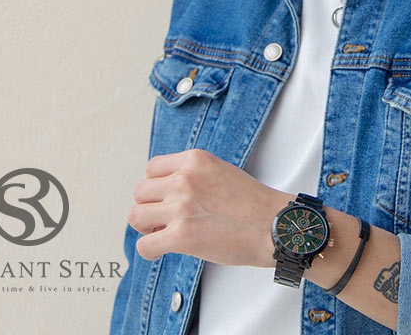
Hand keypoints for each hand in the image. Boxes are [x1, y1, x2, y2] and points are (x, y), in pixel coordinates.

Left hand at [127, 149, 288, 266]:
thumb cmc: (253, 203)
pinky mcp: (182, 236)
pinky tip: (162, 251)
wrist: (275, 226)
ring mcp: (182, 206)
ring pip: (136, 215)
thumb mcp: (220, 171)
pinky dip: (149, 251)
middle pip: (140, 191)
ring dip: (146, 227)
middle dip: (149, 207)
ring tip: (162, 234)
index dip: (155, 187)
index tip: (164, 199)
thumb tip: (165, 189)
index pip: (151, 168)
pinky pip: (144, 245)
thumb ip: (192, 174)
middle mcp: (185, 178)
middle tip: (163, 220)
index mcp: (194, 159)